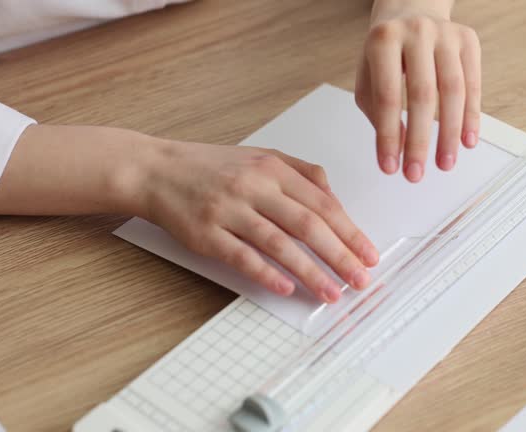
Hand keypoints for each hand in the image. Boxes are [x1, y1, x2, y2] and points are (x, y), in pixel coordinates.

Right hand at [140, 142, 378, 302]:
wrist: (156, 170)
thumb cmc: (212, 167)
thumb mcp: (261, 156)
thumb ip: (302, 172)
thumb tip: (335, 197)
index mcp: (272, 168)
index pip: (322, 203)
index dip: (349, 231)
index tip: (368, 253)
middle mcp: (253, 186)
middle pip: (307, 224)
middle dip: (340, 255)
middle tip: (360, 279)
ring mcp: (228, 209)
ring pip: (278, 243)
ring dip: (309, 271)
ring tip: (331, 292)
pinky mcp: (205, 232)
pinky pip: (240, 255)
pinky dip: (265, 273)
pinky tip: (286, 287)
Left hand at [355, 0, 480, 181]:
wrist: (411, 8)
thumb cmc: (387, 51)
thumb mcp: (368, 77)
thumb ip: (378, 113)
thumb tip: (399, 149)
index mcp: (383, 40)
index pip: (388, 97)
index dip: (389, 136)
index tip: (390, 167)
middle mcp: (416, 33)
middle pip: (423, 95)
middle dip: (420, 141)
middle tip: (416, 174)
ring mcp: (446, 35)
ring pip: (453, 91)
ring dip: (449, 134)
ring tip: (445, 163)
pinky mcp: (468, 41)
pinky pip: (473, 84)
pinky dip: (471, 117)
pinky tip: (467, 141)